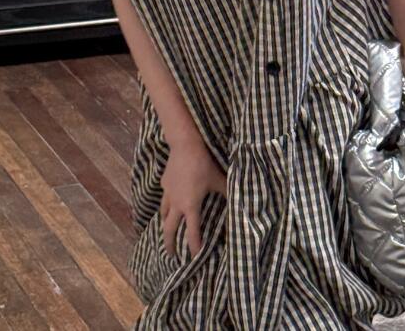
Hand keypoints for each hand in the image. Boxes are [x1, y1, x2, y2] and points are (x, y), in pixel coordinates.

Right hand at [160, 140, 226, 258]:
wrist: (185, 146)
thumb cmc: (203, 164)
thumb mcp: (219, 180)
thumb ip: (227, 192)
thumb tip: (241, 201)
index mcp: (191, 206)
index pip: (192, 233)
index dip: (194, 247)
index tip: (194, 258)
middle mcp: (176, 204)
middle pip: (169, 229)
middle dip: (169, 244)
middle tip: (171, 254)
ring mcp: (168, 193)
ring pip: (163, 214)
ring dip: (165, 225)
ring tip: (167, 230)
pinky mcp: (164, 183)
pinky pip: (164, 198)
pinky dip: (166, 205)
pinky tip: (170, 202)